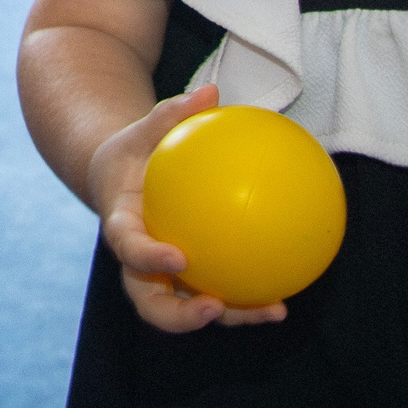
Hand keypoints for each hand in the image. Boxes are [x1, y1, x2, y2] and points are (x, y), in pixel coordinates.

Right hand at [91, 85, 289, 332]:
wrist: (120, 182)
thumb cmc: (133, 152)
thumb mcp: (143, 129)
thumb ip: (171, 113)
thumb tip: (211, 90)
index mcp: (121, 226)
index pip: (128, 247)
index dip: (149, 258)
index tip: (178, 257)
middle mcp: (139, 264)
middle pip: (151, 303)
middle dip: (181, 317)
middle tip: (214, 307)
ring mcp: (164, 279)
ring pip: (192, 309)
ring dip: (234, 316)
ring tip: (275, 310)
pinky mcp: (188, 283)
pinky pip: (218, 293)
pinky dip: (249, 299)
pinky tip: (286, 296)